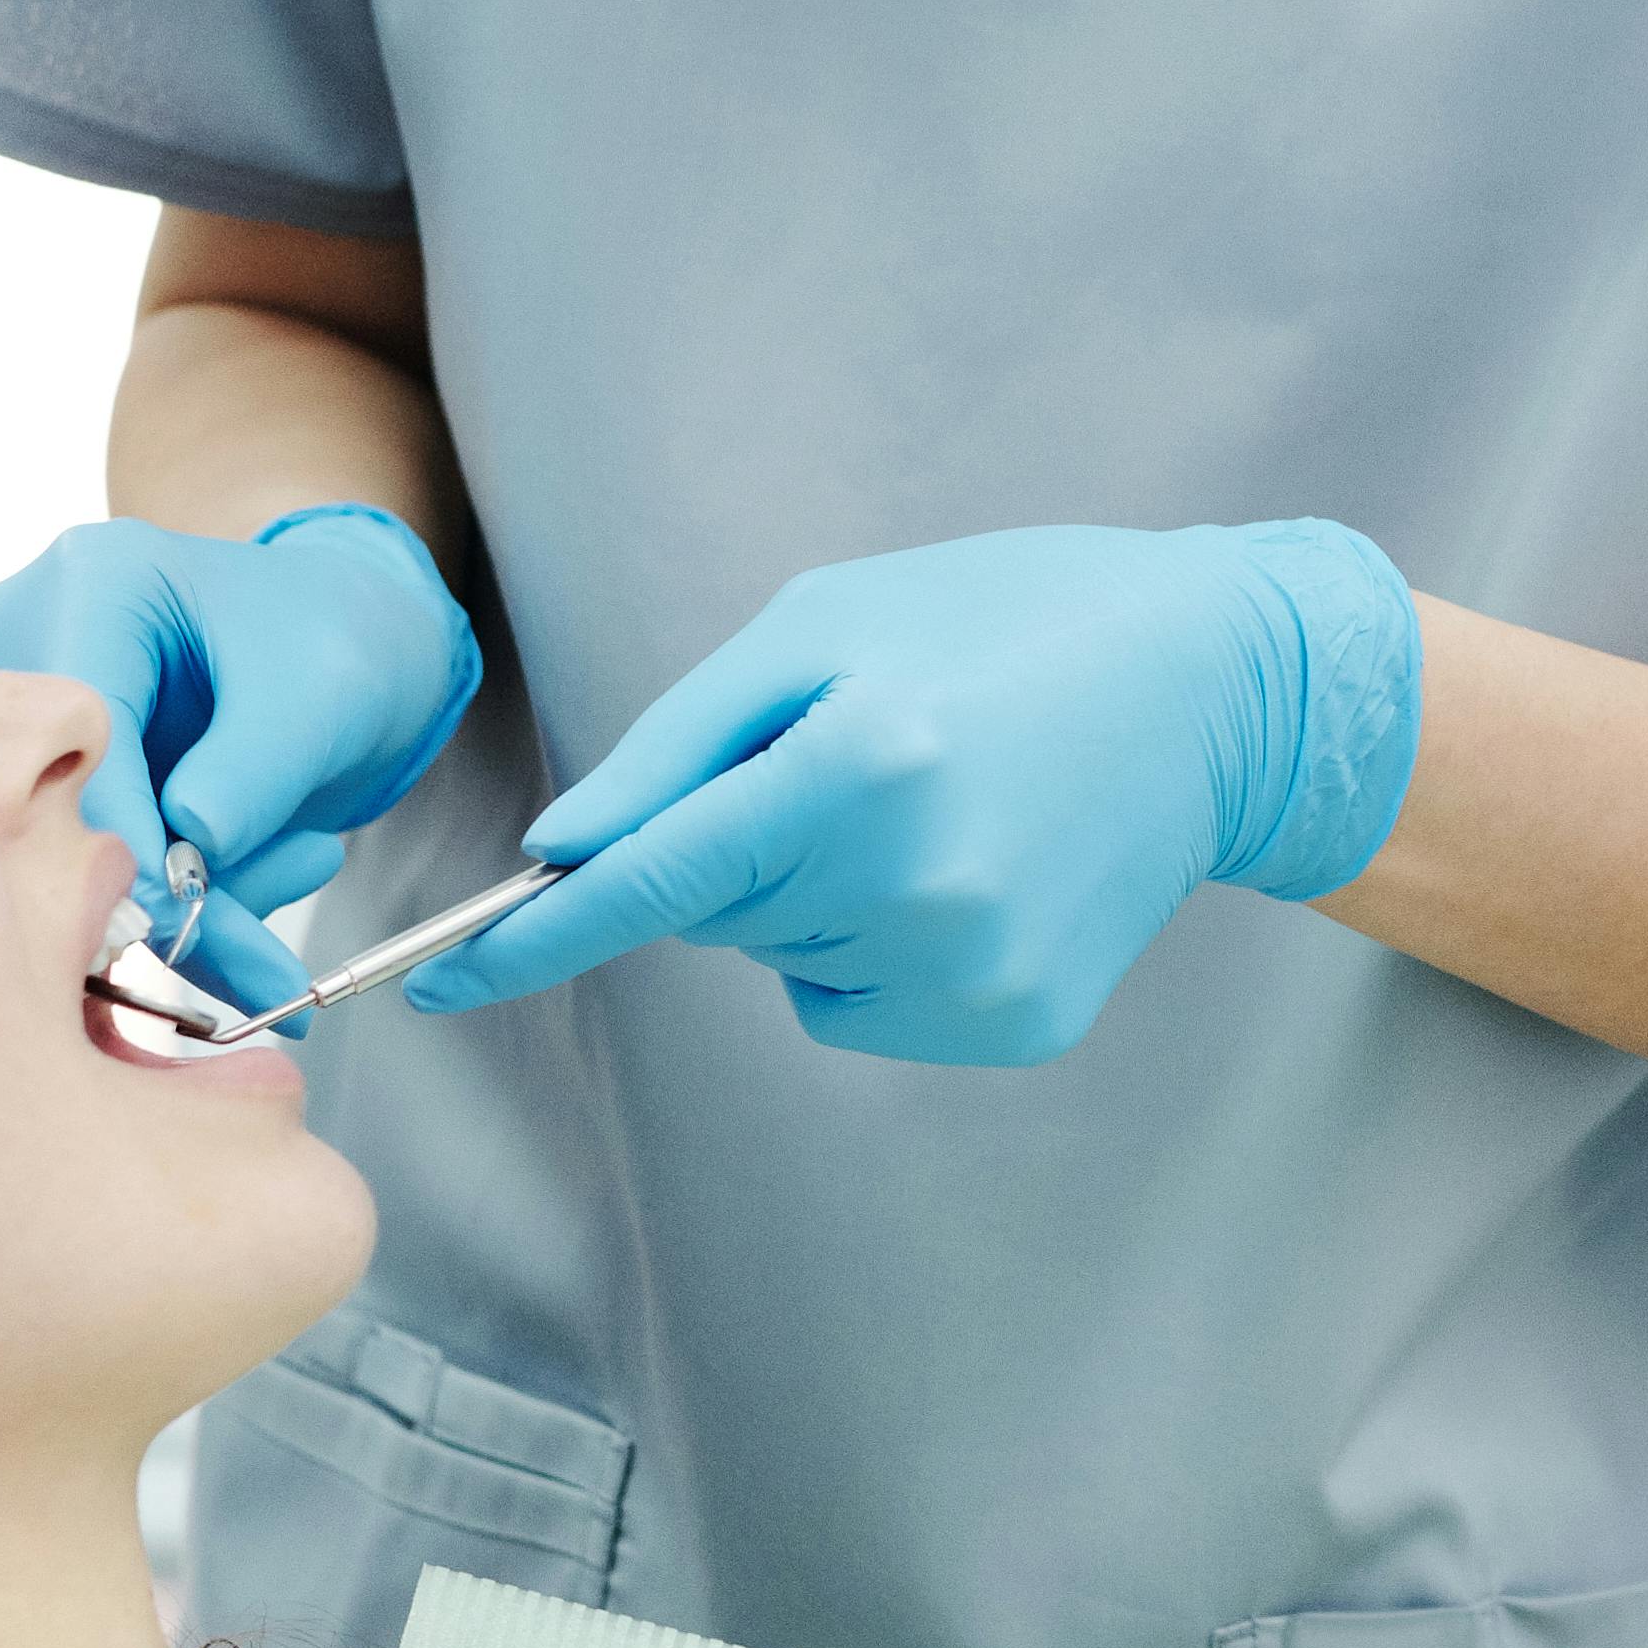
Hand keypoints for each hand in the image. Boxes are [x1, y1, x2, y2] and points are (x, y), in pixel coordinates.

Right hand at [0, 506, 482, 977]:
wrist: (344, 642)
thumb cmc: (337, 639)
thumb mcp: (323, 698)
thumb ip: (255, 771)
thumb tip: (190, 847)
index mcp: (95, 583)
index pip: (73, 723)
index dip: (119, 828)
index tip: (180, 912)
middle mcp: (32, 639)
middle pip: (57, 798)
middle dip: (166, 890)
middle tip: (270, 963)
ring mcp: (29, 717)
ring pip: (80, 853)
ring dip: (196, 904)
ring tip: (308, 869)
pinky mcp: (49, 784)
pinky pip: (100, 870)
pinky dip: (189, 904)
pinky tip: (277, 887)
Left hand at [418, 520, 1417, 1065]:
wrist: (1215, 691)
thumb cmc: (1002, 624)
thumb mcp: (829, 626)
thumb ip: (684, 743)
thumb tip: (565, 851)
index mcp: (860, 766)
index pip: (649, 879)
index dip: (529, 938)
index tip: (431, 982)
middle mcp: (912, 888)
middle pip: (713, 912)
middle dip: (737, 844)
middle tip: (856, 755)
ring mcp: (969, 973)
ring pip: (785, 961)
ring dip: (812, 894)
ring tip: (931, 804)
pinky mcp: (1012, 1023)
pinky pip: (862, 1006)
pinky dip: (879, 949)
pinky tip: (970, 869)